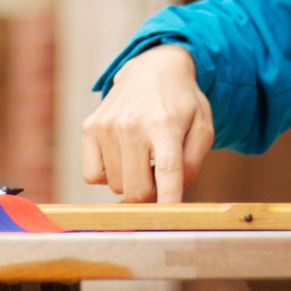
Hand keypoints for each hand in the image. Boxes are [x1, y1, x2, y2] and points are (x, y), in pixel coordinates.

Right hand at [80, 45, 214, 202]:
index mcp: (165, 124)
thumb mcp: (202, 128)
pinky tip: (121, 157)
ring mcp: (106, 125)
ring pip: (115, 185)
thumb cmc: (181, 104)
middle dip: (150, 195)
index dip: (168, 202)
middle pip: (136, 190)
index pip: (167, 173)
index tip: (169, 221)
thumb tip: (170, 196)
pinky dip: (107, 174)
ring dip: (130, 181)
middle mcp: (132, 124)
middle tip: (159, 178)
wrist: (152, 69)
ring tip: (142, 158)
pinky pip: (92, 175)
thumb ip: (191, 164)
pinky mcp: (89, 127)